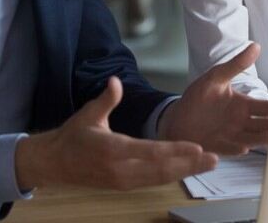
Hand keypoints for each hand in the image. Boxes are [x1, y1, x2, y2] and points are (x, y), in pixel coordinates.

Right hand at [15, 76, 215, 190]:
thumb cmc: (73, 135)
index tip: (197, 147)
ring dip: (185, 172)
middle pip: (161, 169)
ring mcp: (122, 181)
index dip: (175, 150)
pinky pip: (152, 182)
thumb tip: (115, 81)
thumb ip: (106, 99)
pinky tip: (188, 169)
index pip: (149, 151)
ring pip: (159, 178)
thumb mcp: (88, 114)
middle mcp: (119, 169)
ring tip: (209, 164)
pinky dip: (172, 176)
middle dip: (189, 164)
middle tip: (214, 158)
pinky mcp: (123, 186)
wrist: (53, 164)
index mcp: (112, 150)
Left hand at [159, 43, 267, 155]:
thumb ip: (236, 64)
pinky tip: (244, 147)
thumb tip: (256, 45)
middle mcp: (241, 123)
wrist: (176, 119)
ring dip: (263, 139)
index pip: (267, 108)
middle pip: (264, 126)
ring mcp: (231, 136)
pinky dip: (237, 149)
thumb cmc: (198, 98)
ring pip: (253, 139)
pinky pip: (229, 149)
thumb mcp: (216, 77)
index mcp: (244, 106)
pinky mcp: (216, 147)